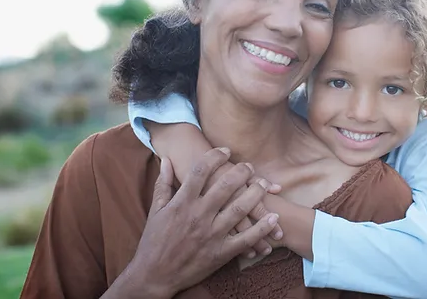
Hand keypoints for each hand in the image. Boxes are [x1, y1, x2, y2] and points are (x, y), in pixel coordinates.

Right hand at [123, 148, 279, 297]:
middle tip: (248, 166)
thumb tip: (166, 160)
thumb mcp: (155, 211)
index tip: (225, 150)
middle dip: (241, 172)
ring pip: (240, 208)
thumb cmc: (153, 242)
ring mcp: (211, 234)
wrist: (153, 275)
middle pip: (225, 186)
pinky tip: (274, 217)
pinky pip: (246, 239)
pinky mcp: (221, 253)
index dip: (215, 157)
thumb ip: (163, 184)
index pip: (201, 171)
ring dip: (256, 193)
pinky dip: (262, 228)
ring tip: (264, 184)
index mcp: (181, 203)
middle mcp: (198, 215)